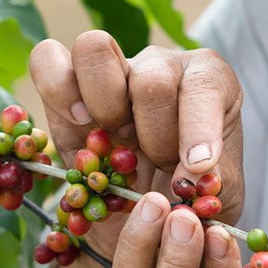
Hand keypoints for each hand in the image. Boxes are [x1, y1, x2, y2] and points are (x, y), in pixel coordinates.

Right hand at [27, 31, 245, 260]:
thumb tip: (190, 176)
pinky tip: (81, 125)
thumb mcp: (219, 196)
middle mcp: (161, 65)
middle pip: (151, 77)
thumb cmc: (191, 197)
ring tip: (114, 146)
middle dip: (153, 133)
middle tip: (154, 161)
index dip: (198, 128)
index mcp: (209, 80)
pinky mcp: (68, 84)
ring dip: (105, 108)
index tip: (196, 168)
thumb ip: (214, 184)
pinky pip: (48, 59)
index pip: (204, 87)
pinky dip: (58, 90)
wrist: (150, 217)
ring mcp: (113, 70)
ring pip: (95, 50)